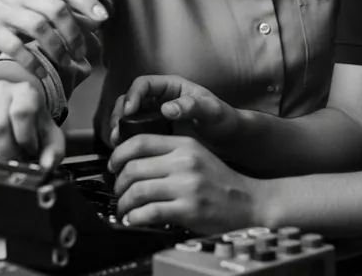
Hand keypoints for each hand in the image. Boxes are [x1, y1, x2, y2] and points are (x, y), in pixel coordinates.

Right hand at [0, 0, 107, 76]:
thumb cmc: (13, 21)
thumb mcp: (39, 12)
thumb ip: (64, 14)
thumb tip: (97, 22)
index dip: (87, 2)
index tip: (103, 18)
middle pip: (55, 8)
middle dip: (73, 32)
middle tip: (80, 52)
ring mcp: (2, 9)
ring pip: (38, 26)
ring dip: (56, 47)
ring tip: (66, 62)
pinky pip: (15, 46)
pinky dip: (32, 61)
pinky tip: (42, 72)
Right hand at [0, 80, 64, 168]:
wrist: (17, 114)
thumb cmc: (34, 128)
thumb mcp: (50, 138)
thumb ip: (53, 152)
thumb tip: (47, 166)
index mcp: (26, 91)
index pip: (22, 112)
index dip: (25, 138)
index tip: (30, 151)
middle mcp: (1, 90)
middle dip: (7, 152)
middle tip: (14, 160)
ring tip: (1, 153)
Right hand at [109, 75, 241, 151]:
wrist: (229, 141)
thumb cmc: (224, 120)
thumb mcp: (212, 111)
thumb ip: (193, 106)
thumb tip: (167, 108)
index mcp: (172, 87)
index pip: (144, 84)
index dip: (133, 95)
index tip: (129, 111)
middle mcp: (159, 99)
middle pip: (129, 99)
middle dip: (119, 113)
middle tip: (117, 130)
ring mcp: (155, 117)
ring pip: (127, 117)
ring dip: (118, 127)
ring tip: (117, 142)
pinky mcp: (154, 134)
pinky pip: (134, 134)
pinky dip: (126, 140)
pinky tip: (125, 152)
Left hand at [110, 135, 262, 233]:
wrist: (248, 201)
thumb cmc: (220, 181)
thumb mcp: (196, 155)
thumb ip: (169, 153)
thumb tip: (132, 161)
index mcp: (184, 144)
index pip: (140, 141)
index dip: (118, 155)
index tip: (113, 166)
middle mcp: (184, 161)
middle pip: (134, 167)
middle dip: (118, 183)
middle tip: (117, 192)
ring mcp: (186, 185)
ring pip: (138, 191)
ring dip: (124, 203)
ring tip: (124, 209)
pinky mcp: (188, 209)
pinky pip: (150, 212)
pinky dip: (135, 218)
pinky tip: (134, 220)